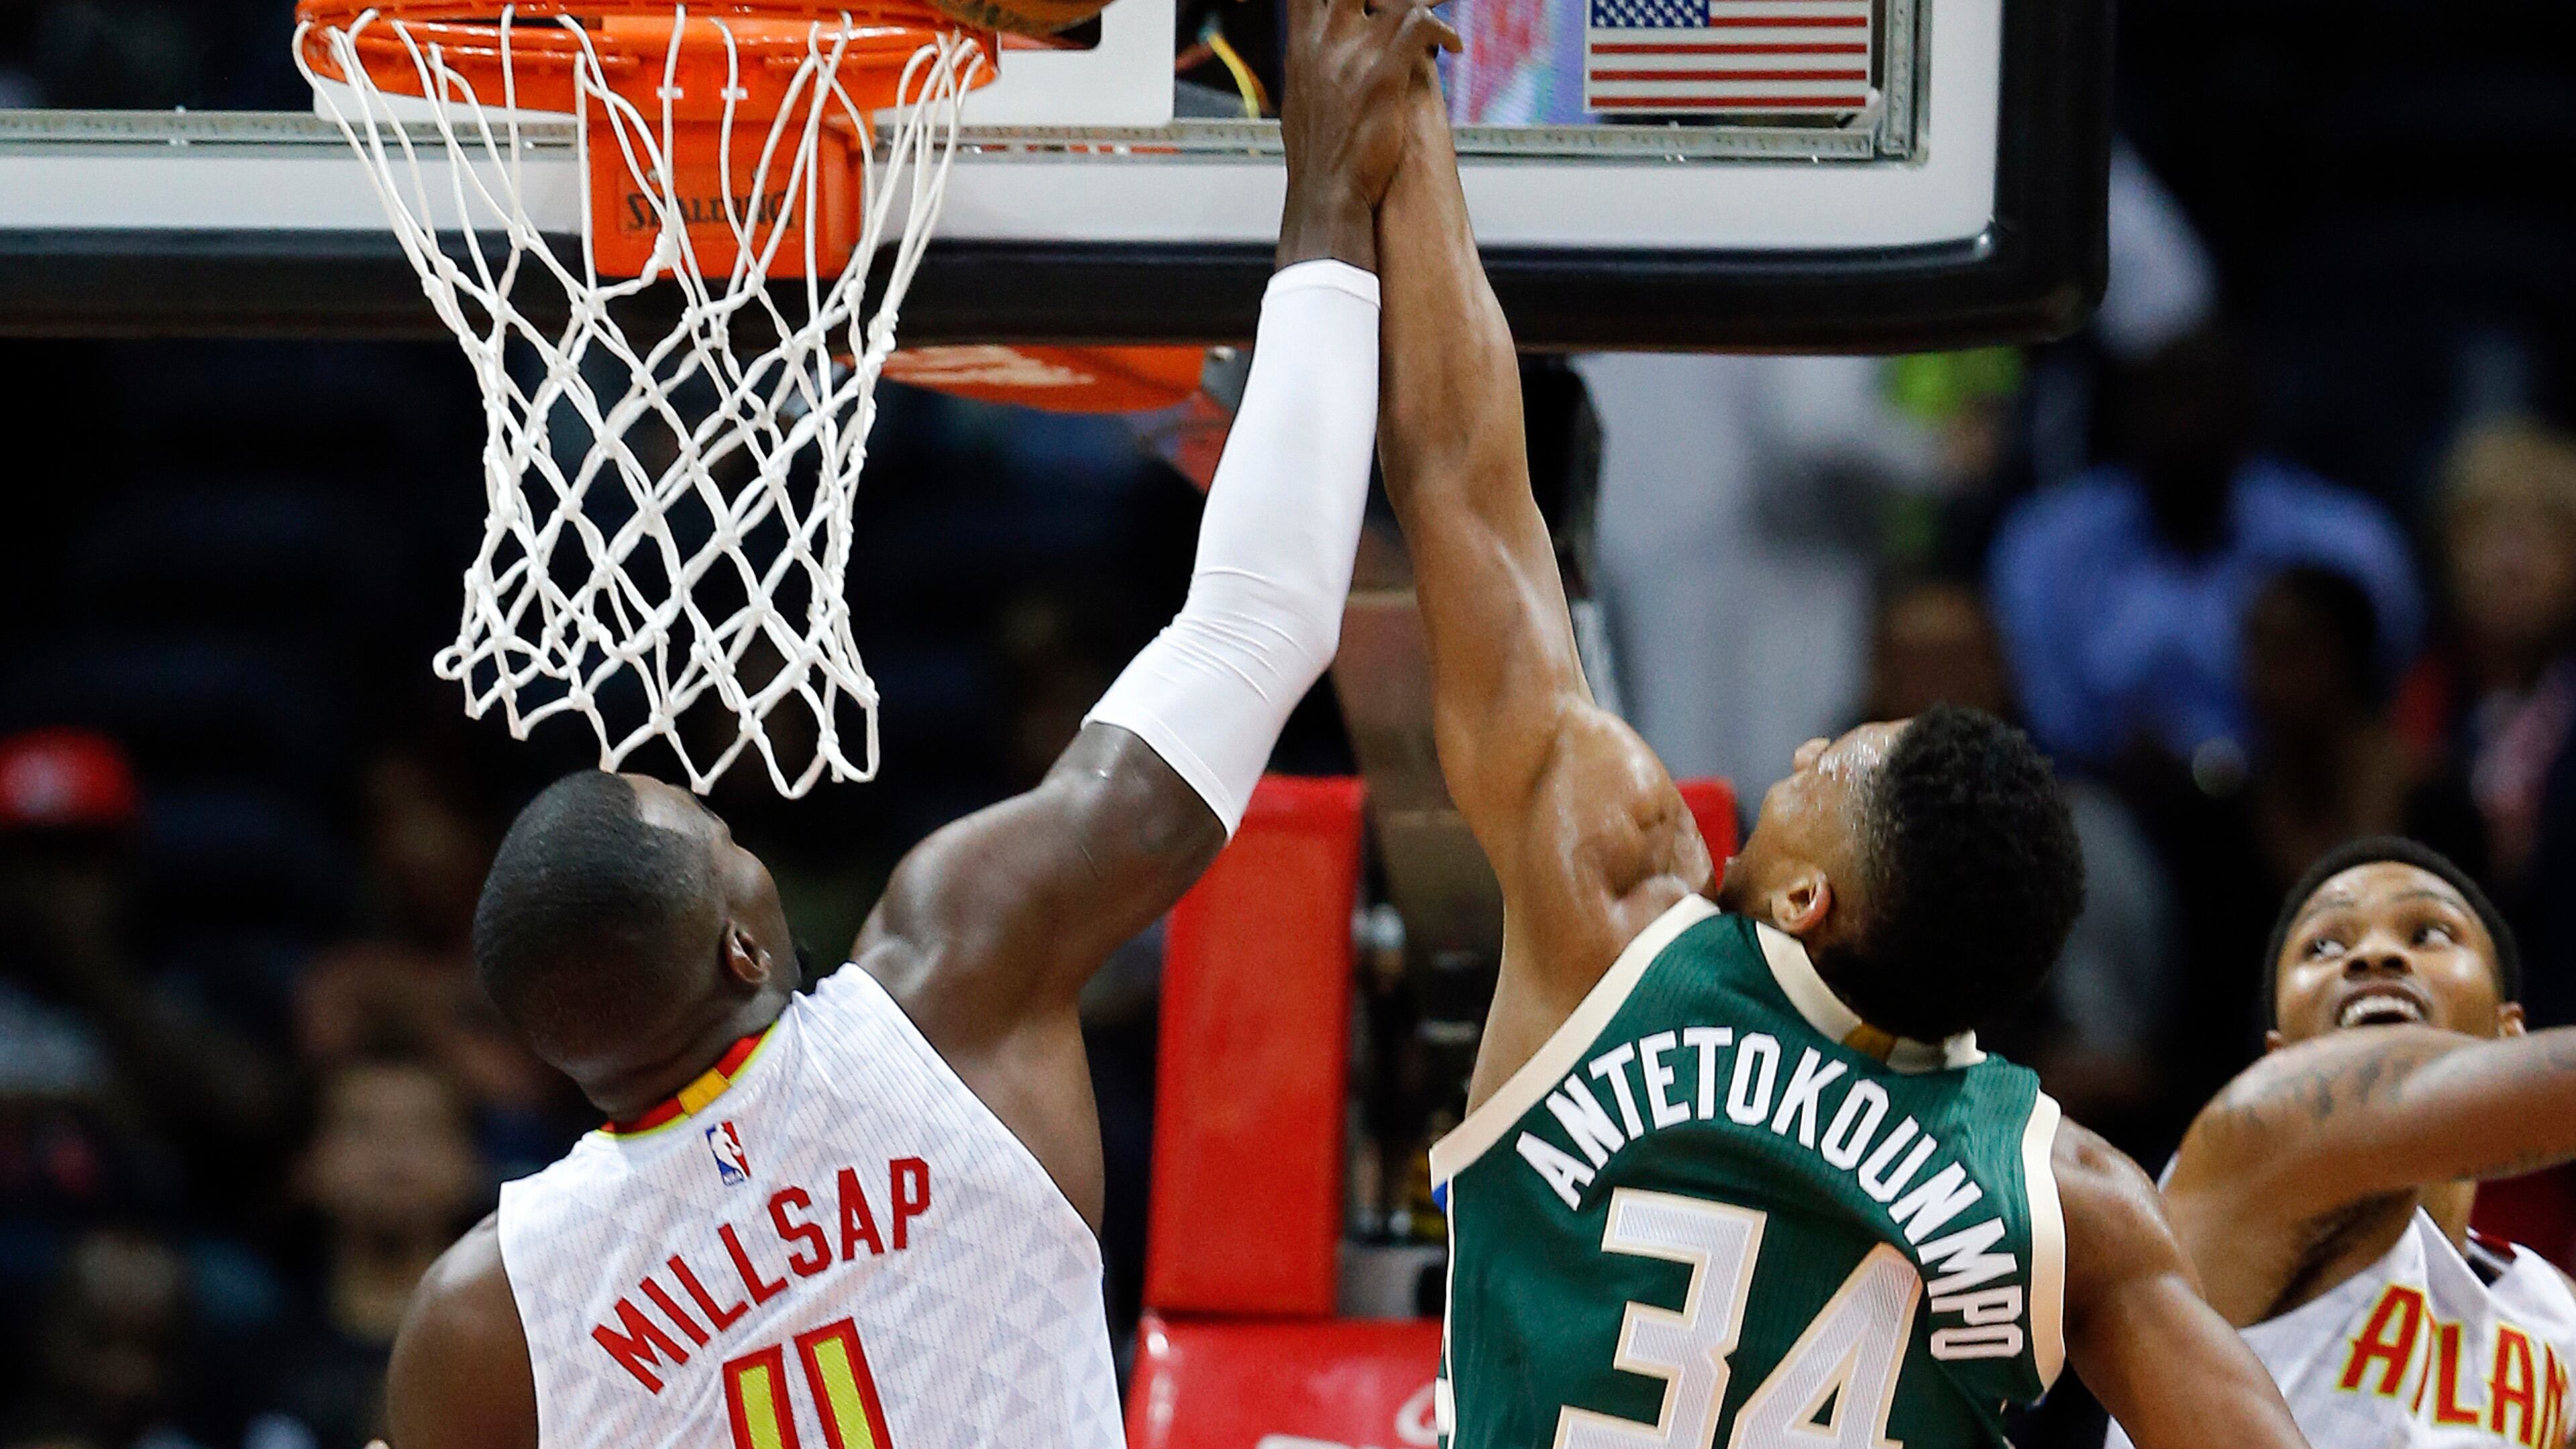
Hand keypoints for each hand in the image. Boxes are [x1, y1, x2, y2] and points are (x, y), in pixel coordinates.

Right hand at [1278, 0, 1460, 270]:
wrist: (1326, 196)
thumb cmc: (1318, 158)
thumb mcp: (1301, 104)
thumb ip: (1312, 71)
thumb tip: (1317, 64)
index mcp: (1302, 46)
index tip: (1364, 0)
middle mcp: (1327, 42)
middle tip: (1405, 1)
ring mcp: (1355, 56)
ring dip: (1425, 1)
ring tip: (1442, 7)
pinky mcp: (1385, 77)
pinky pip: (1422, 28)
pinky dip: (1444, 30)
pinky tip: (1455, 47)